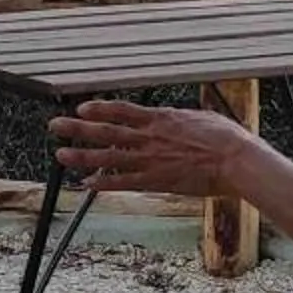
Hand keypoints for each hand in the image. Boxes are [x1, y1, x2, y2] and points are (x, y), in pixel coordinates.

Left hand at [51, 98, 258, 202]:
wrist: (237, 161)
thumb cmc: (228, 139)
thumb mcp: (204, 118)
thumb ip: (186, 118)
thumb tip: (185, 115)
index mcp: (161, 119)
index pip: (121, 111)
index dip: (98, 109)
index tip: (81, 109)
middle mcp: (149, 137)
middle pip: (106, 131)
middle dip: (77, 128)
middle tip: (54, 125)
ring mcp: (150, 160)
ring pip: (108, 157)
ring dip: (81, 155)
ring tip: (60, 154)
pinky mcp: (156, 181)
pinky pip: (123, 182)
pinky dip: (103, 183)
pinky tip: (86, 184)